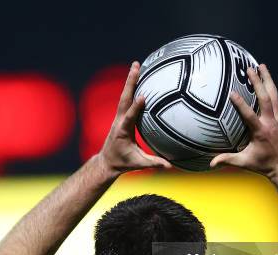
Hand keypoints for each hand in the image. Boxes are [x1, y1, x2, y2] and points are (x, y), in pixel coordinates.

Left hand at [98, 61, 170, 175]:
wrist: (107, 162)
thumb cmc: (122, 163)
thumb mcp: (138, 164)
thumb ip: (154, 163)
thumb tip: (170, 166)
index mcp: (123, 131)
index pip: (130, 117)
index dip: (136, 107)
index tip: (143, 96)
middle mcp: (119, 121)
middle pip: (125, 98)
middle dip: (130, 82)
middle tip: (136, 66)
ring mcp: (119, 117)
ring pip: (125, 96)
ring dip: (130, 81)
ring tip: (136, 65)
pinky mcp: (121, 116)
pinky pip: (127, 100)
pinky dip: (131, 88)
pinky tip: (138, 78)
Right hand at [209, 64, 277, 184]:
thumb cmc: (264, 165)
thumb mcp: (244, 163)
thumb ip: (227, 160)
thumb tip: (210, 163)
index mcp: (261, 132)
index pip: (249, 115)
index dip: (240, 104)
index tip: (232, 92)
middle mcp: (271, 123)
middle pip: (265, 98)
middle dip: (258, 82)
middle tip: (250, 69)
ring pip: (274, 96)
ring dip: (268, 80)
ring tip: (261, 66)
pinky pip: (277, 101)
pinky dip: (272, 89)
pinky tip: (268, 81)